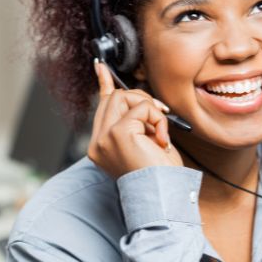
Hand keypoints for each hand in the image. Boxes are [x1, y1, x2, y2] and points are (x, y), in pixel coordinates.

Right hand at [87, 60, 182, 177]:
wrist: (163, 195)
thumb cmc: (159, 175)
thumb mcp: (145, 143)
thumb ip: (136, 122)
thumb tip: (137, 98)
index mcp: (102, 145)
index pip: (101, 107)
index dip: (104, 84)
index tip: (100, 66)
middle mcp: (98, 142)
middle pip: (114, 97)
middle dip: (141, 99)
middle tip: (159, 114)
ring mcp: (105, 137)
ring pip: (125, 97)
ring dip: (149, 108)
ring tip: (159, 130)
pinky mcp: (118, 133)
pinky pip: (141, 108)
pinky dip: (157, 118)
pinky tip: (161, 138)